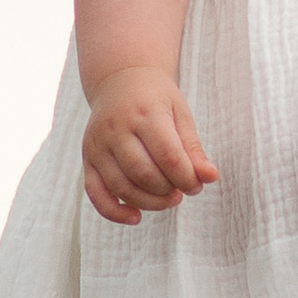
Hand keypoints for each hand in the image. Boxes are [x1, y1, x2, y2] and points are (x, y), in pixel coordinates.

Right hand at [82, 67, 218, 223]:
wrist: (119, 81)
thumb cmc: (157, 99)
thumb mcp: (180, 114)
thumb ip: (193, 148)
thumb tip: (210, 177)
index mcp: (145, 113)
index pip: (168, 156)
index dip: (186, 178)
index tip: (197, 185)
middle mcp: (116, 129)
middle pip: (143, 174)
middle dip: (168, 191)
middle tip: (182, 192)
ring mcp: (97, 145)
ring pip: (121, 186)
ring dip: (149, 202)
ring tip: (168, 199)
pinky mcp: (87, 159)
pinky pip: (95, 193)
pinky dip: (113, 212)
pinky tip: (136, 217)